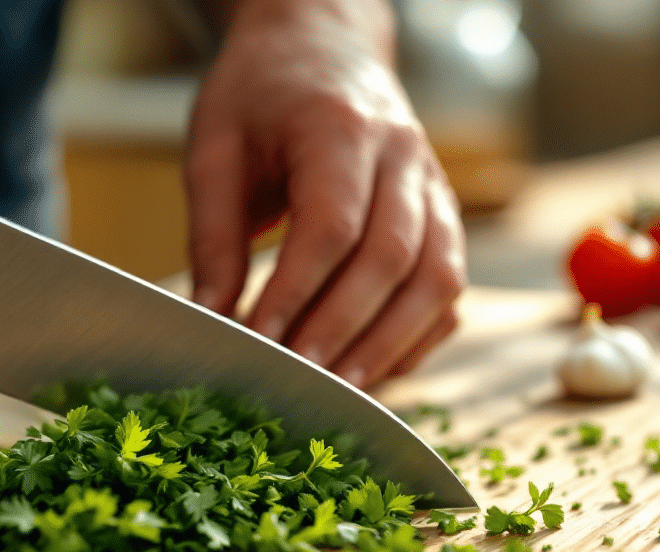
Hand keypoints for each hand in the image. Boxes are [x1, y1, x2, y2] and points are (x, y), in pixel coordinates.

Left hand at [185, 0, 465, 388]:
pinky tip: (375, 372)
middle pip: (393, 258)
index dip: (297, 291)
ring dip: (392, 345)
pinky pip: (449, 292)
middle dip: (345, 331)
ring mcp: (435, 188)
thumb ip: (213, 235)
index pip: (331, 224)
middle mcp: (403, 156)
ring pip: (438, 279)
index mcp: (341, 127)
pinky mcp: (446, 219)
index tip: (258, 342)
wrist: (324, 47)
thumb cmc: (262, 96)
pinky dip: (417, 339)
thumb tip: (210, 321)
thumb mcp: (215, 149)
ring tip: (344, 395)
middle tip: (301, 383)